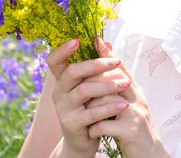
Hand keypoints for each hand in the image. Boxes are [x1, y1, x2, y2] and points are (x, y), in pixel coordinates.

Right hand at [46, 39, 132, 156]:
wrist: (84, 140)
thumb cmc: (90, 107)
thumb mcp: (92, 86)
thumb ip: (97, 66)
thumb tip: (106, 42)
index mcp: (63, 80)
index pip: (54, 61)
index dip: (62, 50)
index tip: (78, 40)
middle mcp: (59, 92)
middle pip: (72, 72)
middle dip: (96, 64)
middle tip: (117, 62)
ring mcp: (64, 108)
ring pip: (84, 91)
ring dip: (108, 85)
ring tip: (126, 83)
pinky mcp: (72, 124)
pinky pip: (92, 113)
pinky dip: (110, 107)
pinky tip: (124, 104)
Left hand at [84, 37, 169, 157]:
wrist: (150, 154)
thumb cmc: (136, 129)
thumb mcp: (131, 105)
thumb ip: (121, 88)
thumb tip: (111, 67)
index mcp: (135, 91)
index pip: (122, 68)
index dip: (109, 54)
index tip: (96, 40)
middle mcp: (137, 98)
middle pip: (112, 80)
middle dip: (92, 81)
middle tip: (78, 84)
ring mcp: (134, 113)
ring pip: (105, 101)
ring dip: (91, 108)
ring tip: (84, 113)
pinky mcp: (128, 130)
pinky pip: (103, 125)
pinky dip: (94, 129)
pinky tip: (91, 133)